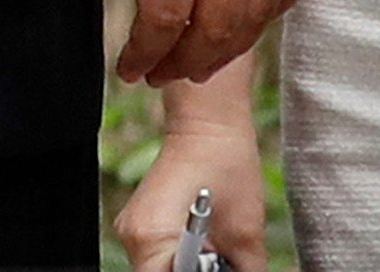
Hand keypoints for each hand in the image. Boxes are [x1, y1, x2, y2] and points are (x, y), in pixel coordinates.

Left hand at [80, 0, 310, 85]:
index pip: (163, 17)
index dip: (143, 51)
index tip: (126, 68)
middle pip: (211, 32)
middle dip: (180, 63)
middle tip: (156, 74)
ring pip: (252, 21)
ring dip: (219, 53)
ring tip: (192, 65)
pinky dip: (260, 21)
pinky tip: (237, 29)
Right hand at [110, 63, 267, 270]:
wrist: (209, 123)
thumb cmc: (226, 163)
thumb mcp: (246, 233)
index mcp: (152, 239)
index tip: (220, 269)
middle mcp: (132, 237)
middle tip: (222, 260)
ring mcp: (132, 230)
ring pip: (160, 268)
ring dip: (187, 267)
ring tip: (215, 250)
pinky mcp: (141, 224)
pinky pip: (160, 254)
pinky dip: (182, 256)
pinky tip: (204, 242)